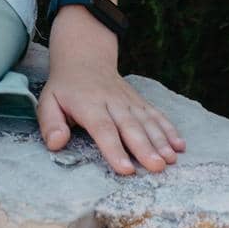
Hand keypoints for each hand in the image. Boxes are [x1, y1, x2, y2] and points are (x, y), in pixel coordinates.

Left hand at [39, 32, 185, 176]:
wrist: (84, 57)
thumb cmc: (65, 87)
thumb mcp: (48, 101)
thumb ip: (50, 123)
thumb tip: (56, 143)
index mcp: (89, 104)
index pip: (103, 128)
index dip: (114, 149)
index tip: (125, 170)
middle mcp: (112, 102)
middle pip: (130, 126)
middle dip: (145, 147)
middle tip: (157, 167)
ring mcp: (128, 100)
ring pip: (147, 121)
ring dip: (161, 140)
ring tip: (171, 159)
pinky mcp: (139, 101)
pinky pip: (156, 114)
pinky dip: (169, 128)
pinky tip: (180, 145)